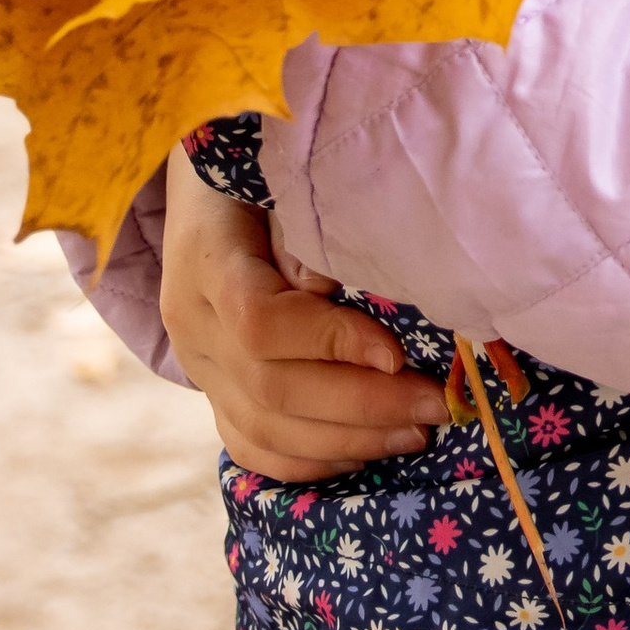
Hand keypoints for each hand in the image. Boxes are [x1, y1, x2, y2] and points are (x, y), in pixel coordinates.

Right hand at [160, 146, 448, 482]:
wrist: (203, 186)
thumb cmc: (261, 168)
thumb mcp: (281, 176)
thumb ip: (302, 228)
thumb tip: (329, 287)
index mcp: (206, 262)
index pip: (260, 322)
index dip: (330, 342)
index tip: (397, 352)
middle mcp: (192, 325)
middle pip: (270, 388)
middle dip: (363, 405)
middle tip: (436, 405)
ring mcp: (197, 366)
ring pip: (263, 430)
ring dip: (348, 440)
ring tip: (416, 432)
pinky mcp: (212, 390)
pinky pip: (252, 445)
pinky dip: (310, 460)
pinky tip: (364, 453)